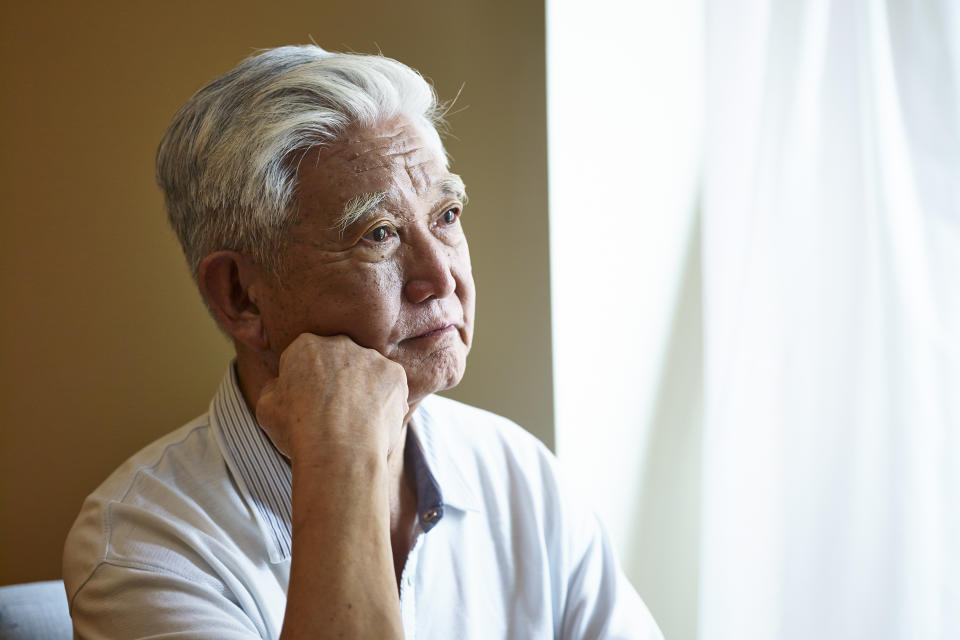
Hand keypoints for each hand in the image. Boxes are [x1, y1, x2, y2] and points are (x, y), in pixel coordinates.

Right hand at [255, 333, 408, 462]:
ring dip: (363, 390)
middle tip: (333, 412)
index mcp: (305, 346)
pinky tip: (374, 422)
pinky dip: (385, 401)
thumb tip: (281, 384)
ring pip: (367, 371)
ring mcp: (371, 357)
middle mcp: (340, 343)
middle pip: (338, 359)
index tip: (308, 402)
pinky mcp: (395, 374)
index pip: (306, 357)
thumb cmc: (299, 431)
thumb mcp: (266, 408)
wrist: (340, 451)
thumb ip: (274, 388)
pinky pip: (390, 385)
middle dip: (337, 380)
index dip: (306, 381)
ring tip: (355, 422)